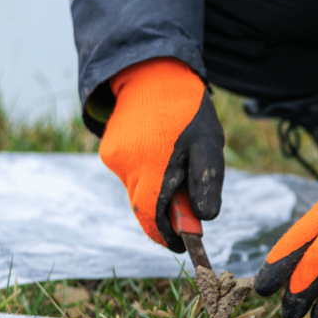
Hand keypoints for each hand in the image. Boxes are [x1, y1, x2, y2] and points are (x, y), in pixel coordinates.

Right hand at [100, 58, 224, 252]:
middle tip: (191, 200)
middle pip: (145, 207)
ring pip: (139, 191)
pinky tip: (162, 150)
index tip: (183, 245)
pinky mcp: (109, 151)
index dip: (166, 237)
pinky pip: (132, 174)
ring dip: (159, 189)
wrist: (152, 72)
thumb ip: (205, 183)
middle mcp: (124, 167)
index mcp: (150, 168)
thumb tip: (203, 220)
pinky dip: (149, 174)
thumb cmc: (186, 110)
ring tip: (178, 160)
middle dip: (167, 212)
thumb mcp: (207, 146)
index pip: (152, 219)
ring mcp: (113, 159)